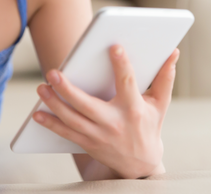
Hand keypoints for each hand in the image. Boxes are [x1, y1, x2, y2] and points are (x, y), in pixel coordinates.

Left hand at [33, 45, 178, 179]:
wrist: (141, 165)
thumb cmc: (150, 126)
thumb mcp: (160, 104)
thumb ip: (165, 77)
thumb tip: (173, 52)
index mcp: (134, 109)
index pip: (127, 83)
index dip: (122, 64)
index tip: (114, 46)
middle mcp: (114, 123)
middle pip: (87, 105)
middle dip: (68, 89)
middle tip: (53, 73)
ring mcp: (99, 135)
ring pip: (71, 119)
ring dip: (54, 104)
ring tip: (42, 87)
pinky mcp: (88, 143)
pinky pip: (65, 133)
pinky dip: (50, 123)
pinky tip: (37, 113)